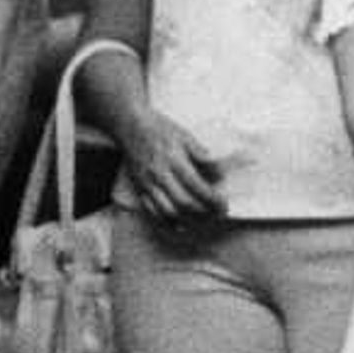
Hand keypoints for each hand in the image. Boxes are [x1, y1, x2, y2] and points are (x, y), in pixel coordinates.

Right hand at [115, 104, 226, 220]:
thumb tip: (218, 174)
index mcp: (174, 160)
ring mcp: (148, 184)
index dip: (212, 199)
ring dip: (187, 221)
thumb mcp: (185, 135)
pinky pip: (152, 212)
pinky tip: (179, 225)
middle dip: (203, 213)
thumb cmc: (160, 129)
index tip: (223, 205)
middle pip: (183, 203)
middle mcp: (160, 174)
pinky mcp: (139, 189)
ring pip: (168, 212)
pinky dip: (166, 223)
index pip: (196, 186)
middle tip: (216, 214)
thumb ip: (202, 155)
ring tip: (202, 222)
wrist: (130, 126)